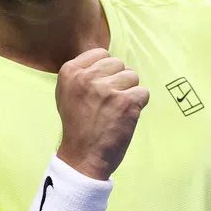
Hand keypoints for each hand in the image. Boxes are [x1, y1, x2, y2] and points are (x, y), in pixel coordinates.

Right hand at [55, 48, 148, 178]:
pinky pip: (144, 92)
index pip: (101, 53)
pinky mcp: (126, 102)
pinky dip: (138, 105)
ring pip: (132, 76)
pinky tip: (125, 117)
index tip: (98, 90)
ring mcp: (107, 89)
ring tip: (115, 110)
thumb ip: (83, 73)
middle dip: (118, 81)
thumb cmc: (77, 125)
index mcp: (70, 71)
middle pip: (118, 63)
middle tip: (108, 103)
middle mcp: (87, 77)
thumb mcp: (67, 92)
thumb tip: (105, 56)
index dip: (105, 72)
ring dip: (129, 92)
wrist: (82, 157)